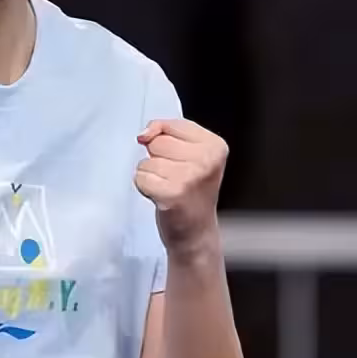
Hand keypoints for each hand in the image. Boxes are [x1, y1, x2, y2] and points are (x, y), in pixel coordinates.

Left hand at [134, 119, 227, 253]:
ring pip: (147, 161)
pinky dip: (145, 188)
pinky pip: (141, 178)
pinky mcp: (173, 193)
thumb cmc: (190, 192)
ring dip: (151, 176)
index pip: (171, 125)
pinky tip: (161, 197)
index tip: (181, 162)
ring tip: (168, 188)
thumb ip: (167, 132)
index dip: (165, 142)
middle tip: (174, 178)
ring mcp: (191, 177)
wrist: (195, 232)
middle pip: (157, 142)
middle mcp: (207, 160)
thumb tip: (144, 133)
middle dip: (158, 159)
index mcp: (215, 145)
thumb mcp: (189, 154)